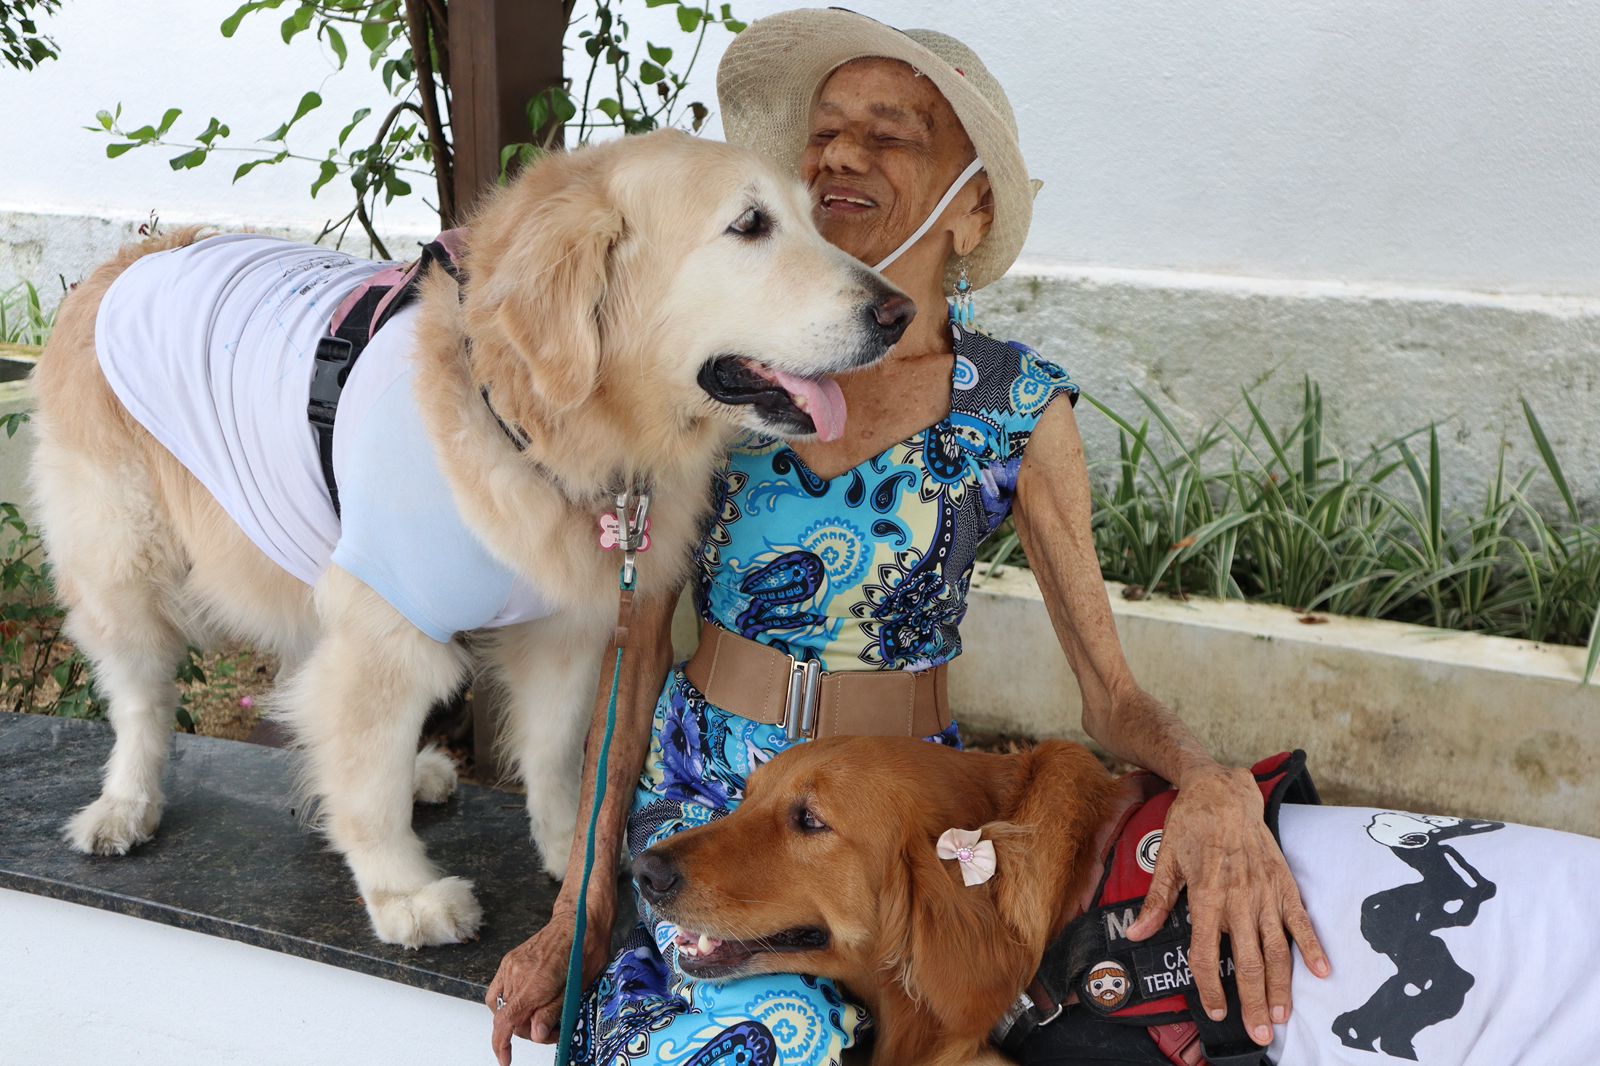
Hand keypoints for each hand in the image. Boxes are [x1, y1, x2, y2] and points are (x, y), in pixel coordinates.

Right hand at [487, 898, 613, 1065]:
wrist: (580, 920)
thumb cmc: (585, 949)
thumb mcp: (577, 987)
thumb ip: (553, 1012)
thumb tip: (535, 1034)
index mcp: (535, 983)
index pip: (506, 1021)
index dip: (501, 1044)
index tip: (505, 1059)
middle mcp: (518, 973)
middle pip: (507, 1017)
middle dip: (526, 1030)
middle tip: (550, 1030)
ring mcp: (511, 965)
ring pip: (500, 1004)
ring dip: (517, 1016)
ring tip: (541, 1015)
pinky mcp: (511, 960)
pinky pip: (499, 988)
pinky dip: (508, 1001)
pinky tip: (528, 1001)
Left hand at [1125, 766, 1329, 1046]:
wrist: (1222, 789)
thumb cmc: (1190, 823)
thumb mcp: (1165, 859)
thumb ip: (1156, 901)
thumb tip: (1137, 935)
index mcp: (1206, 894)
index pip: (1205, 952)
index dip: (1209, 986)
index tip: (1214, 1011)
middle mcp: (1238, 898)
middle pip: (1247, 960)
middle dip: (1253, 1001)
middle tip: (1260, 1033)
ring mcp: (1265, 891)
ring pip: (1276, 948)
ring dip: (1282, 985)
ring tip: (1283, 1016)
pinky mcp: (1284, 882)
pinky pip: (1301, 919)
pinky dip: (1313, 946)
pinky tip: (1323, 972)